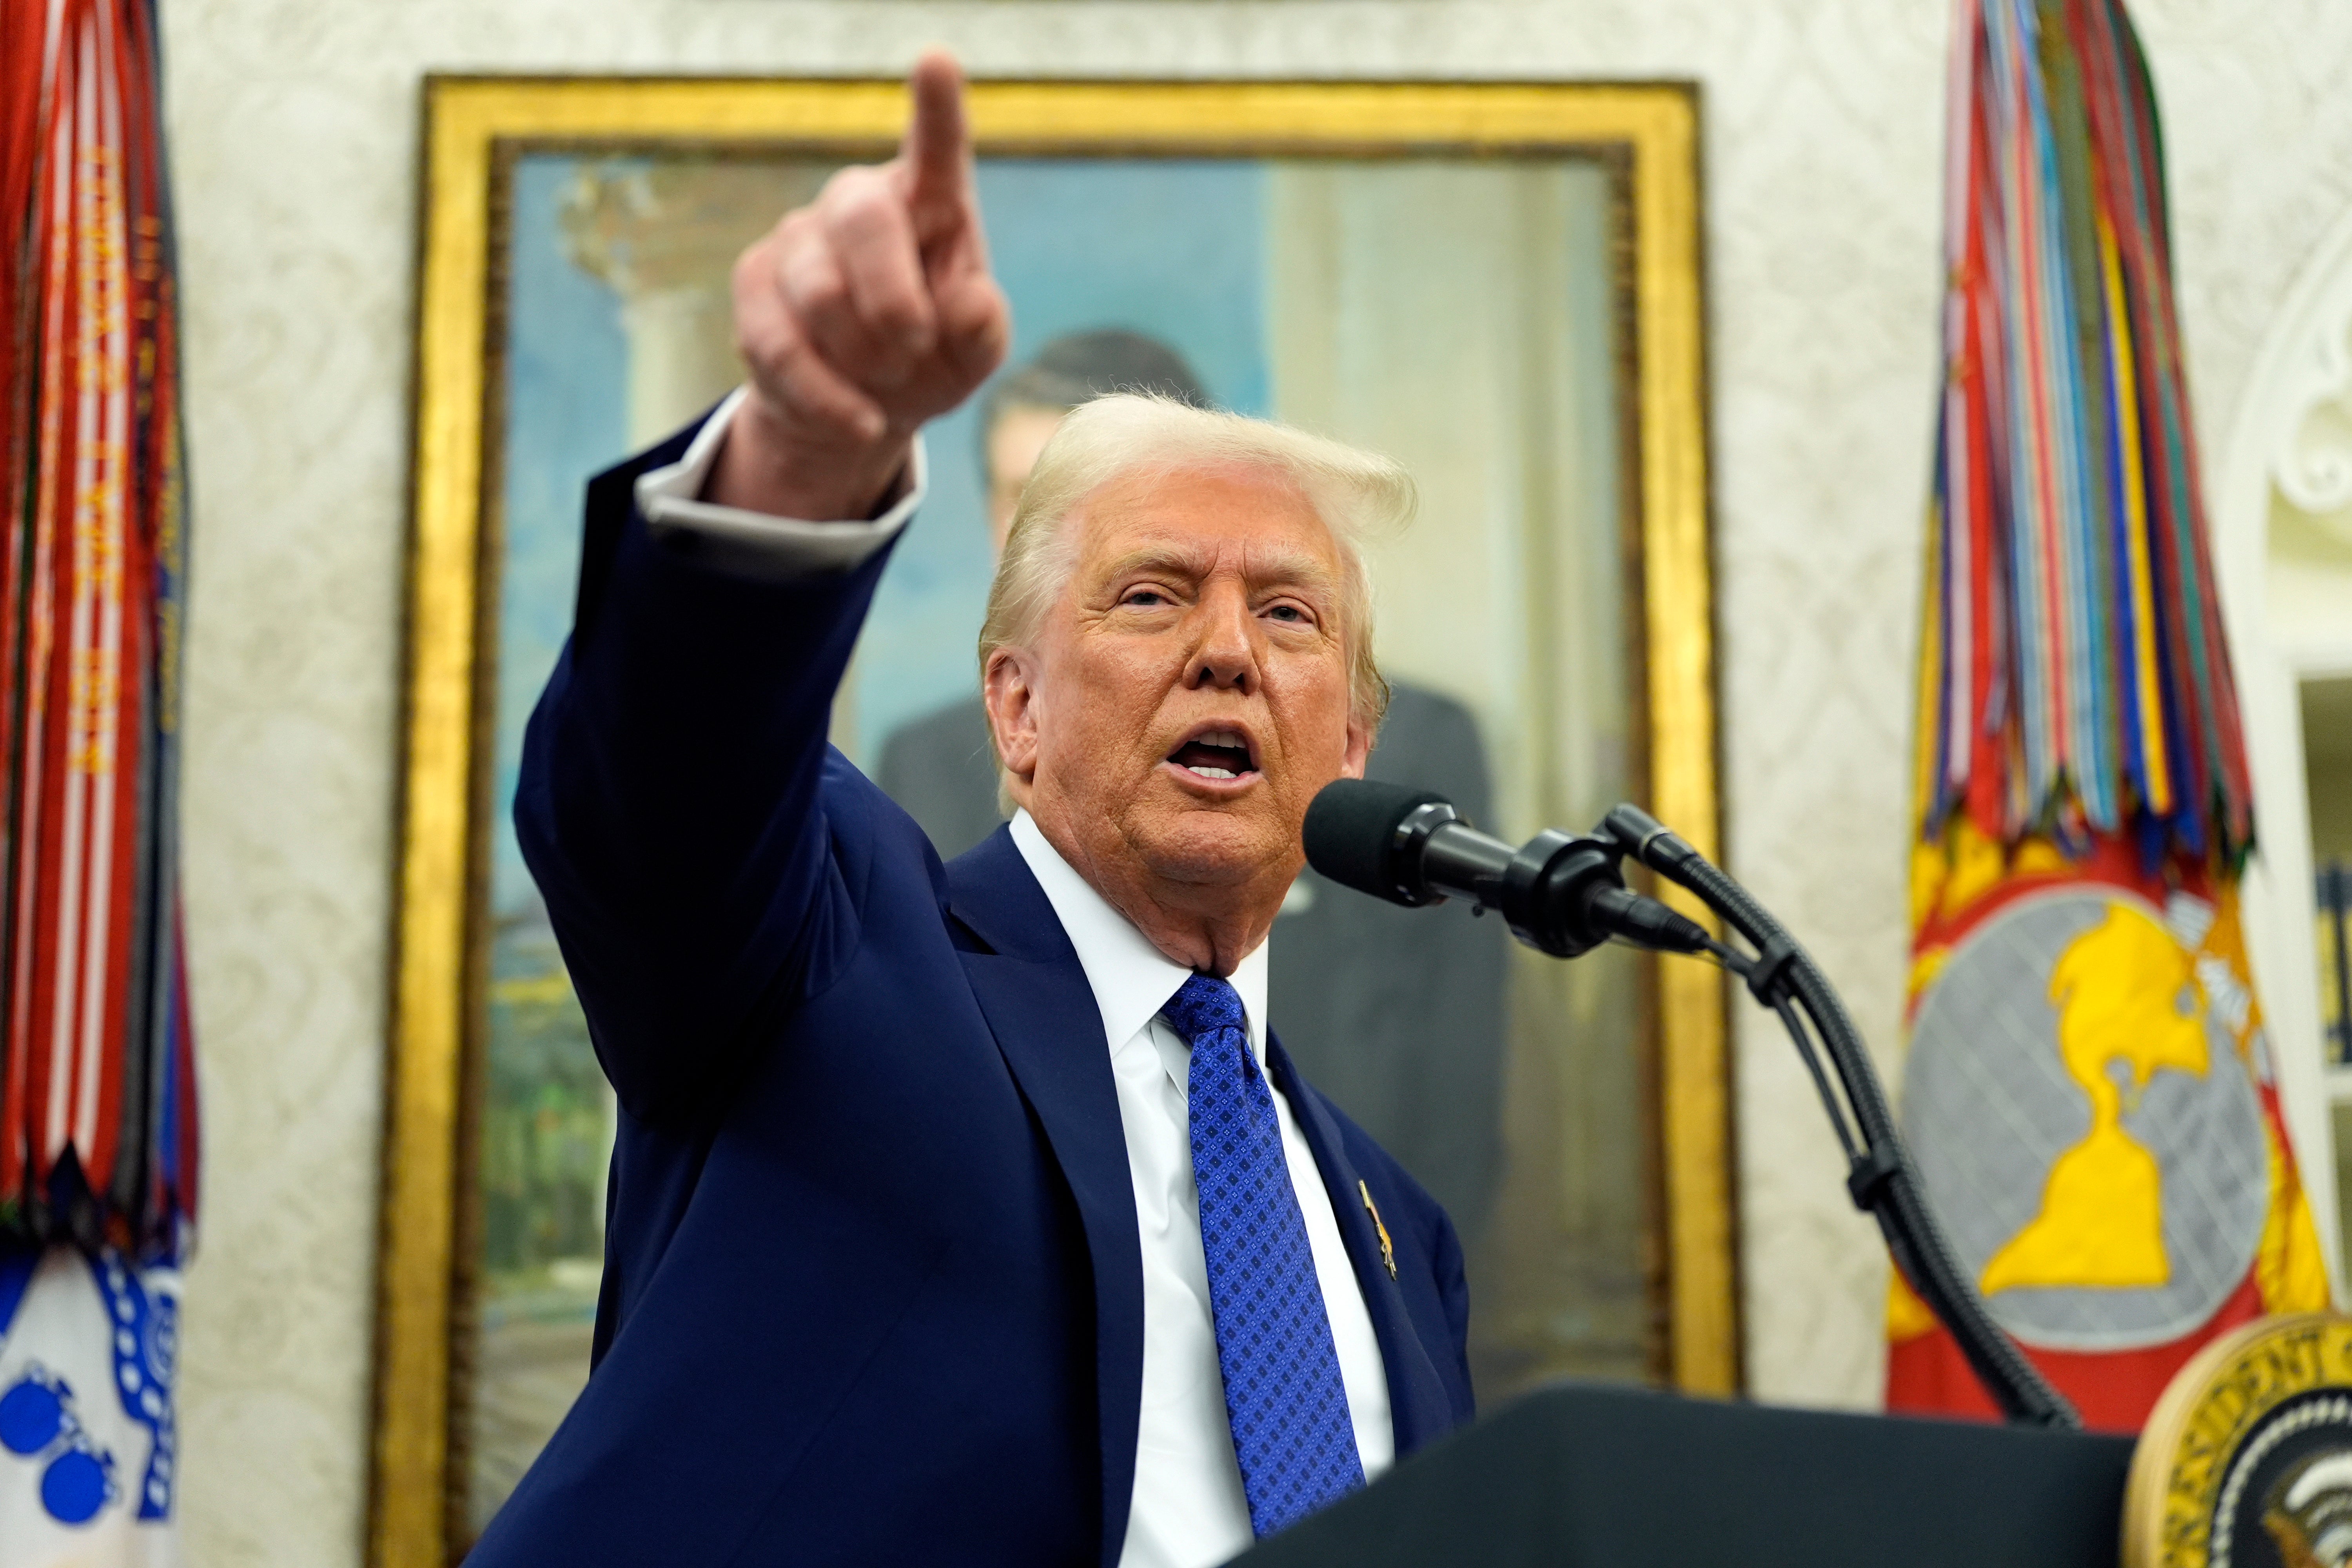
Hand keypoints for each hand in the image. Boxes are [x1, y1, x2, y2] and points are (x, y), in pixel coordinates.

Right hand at [709, 49, 1010, 519]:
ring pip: (818, 292)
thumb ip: (984, 328)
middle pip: (863, 219)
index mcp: (930, 203)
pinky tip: (857, 418)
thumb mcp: (974, 353)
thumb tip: (972, 301)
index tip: (938, 61)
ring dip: (861, 356)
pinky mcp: (753, 285)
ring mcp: (798, 238)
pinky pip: (781, 345)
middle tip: (913, 347)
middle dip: (893, 303)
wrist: (864, 410)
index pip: (936, 147)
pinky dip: (828, 397)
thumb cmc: (933, 358)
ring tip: (885, 378)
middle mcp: (858, 203)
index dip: (937, 106)